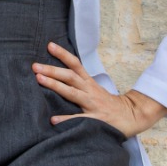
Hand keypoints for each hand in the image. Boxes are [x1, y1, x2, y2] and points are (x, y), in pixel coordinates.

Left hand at [36, 42, 166, 138]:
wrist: (132, 117)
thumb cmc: (108, 104)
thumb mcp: (94, 89)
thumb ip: (78, 83)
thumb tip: (57, 75)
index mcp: (89, 83)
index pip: (75, 64)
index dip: (63, 54)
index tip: (49, 45)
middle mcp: (90, 91)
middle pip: (70, 76)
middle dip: (52, 70)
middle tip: (34, 66)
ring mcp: (92, 105)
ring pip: (72, 93)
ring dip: (55, 86)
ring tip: (39, 79)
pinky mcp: (95, 120)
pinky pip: (79, 119)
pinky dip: (66, 119)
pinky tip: (53, 120)